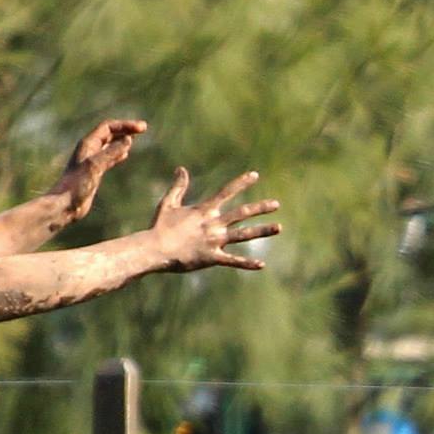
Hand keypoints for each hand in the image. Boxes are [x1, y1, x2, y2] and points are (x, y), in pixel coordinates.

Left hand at [52, 119, 146, 219]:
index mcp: (88, 144)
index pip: (108, 127)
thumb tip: (129, 140)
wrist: (65, 204)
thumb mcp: (95, 166)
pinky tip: (125, 155)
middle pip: (109, 133)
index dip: (125, 125)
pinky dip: (118, 153)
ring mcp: (92, 161)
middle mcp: (89, 150)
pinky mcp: (94, 172)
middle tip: (143, 128)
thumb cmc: (77, 185)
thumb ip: (111, 152)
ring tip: (135, 137)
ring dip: (122, 139)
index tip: (142, 128)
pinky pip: (108, 157)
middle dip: (126, 129)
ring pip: (110, 144)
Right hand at [150, 169, 283, 271]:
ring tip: (279, 227)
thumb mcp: (168, 204)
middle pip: (241, 213)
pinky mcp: (212, 257)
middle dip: (260, 207)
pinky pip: (233, 261)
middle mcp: (213, 223)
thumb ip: (178, 187)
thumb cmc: (160, 227)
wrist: (154, 248)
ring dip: (262, 230)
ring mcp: (214, 240)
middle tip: (276, 203)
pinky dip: (247, 263)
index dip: (241, 183)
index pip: (227, 192)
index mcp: (205, 210)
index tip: (255, 175)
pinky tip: (262, 264)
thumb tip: (181, 169)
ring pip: (243, 234)